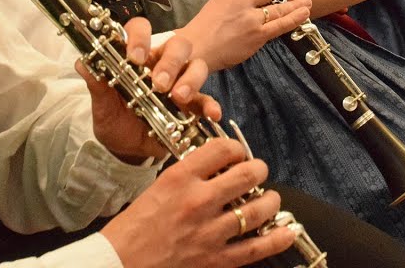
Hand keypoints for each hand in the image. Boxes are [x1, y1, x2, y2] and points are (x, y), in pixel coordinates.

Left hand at [79, 19, 219, 161]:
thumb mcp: (102, 105)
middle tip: (159, 83)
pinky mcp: (192, 105)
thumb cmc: (114, 120)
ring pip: (196, 65)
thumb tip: (82, 63)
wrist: (127, 150)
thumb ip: (97, 85)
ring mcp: (180, 83)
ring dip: (190, 79)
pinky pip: (206, 99)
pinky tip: (211, 114)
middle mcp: (161, 64)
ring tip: (179, 97)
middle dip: (171, 61)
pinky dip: (210, 105)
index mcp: (138, 57)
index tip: (135, 58)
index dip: (140, 37)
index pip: (141, 30)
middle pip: (177, 44)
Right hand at [100, 138, 293, 267]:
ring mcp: (210, 232)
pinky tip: (287, 231)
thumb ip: (187, 178)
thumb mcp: (155, 190)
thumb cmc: (131, 230)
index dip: (236, 148)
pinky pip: (257, 248)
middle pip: (246, 175)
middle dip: (257, 170)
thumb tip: (216, 171)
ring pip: (257, 209)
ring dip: (270, 201)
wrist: (118, 265)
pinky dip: (277, 239)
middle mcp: (198, 201)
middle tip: (257, 172)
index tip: (236, 154)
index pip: (222, 150)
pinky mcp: (216, 260)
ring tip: (270, 200)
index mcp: (180, 179)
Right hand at [177, 0, 312, 71]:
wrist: (196, 49)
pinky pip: (280, 25)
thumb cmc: (204, 28)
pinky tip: (304, 13)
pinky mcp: (257, 35)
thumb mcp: (217, 2)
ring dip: (296, 2)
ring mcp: (251, 18)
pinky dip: (294, 18)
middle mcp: (242, 0)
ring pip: (279, 7)